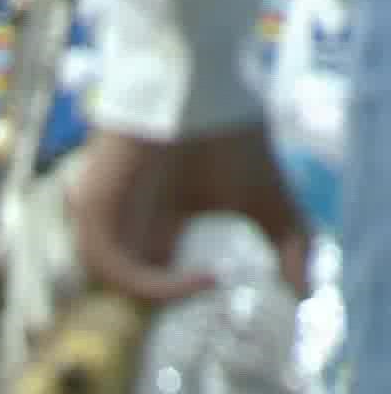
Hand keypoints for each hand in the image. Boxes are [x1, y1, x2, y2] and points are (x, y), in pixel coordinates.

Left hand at [70, 127, 309, 302]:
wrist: (205, 93)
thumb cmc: (235, 143)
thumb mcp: (270, 205)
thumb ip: (288, 247)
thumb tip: (303, 292)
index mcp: (155, 222)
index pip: (147, 276)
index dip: (177, 294)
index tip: (219, 281)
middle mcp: (125, 220)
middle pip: (122, 282)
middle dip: (161, 300)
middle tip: (206, 289)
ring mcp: (104, 212)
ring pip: (108, 277)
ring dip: (156, 294)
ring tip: (203, 282)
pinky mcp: (91, 203)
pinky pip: (103, 261)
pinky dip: (143, 280)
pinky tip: (193, 270)